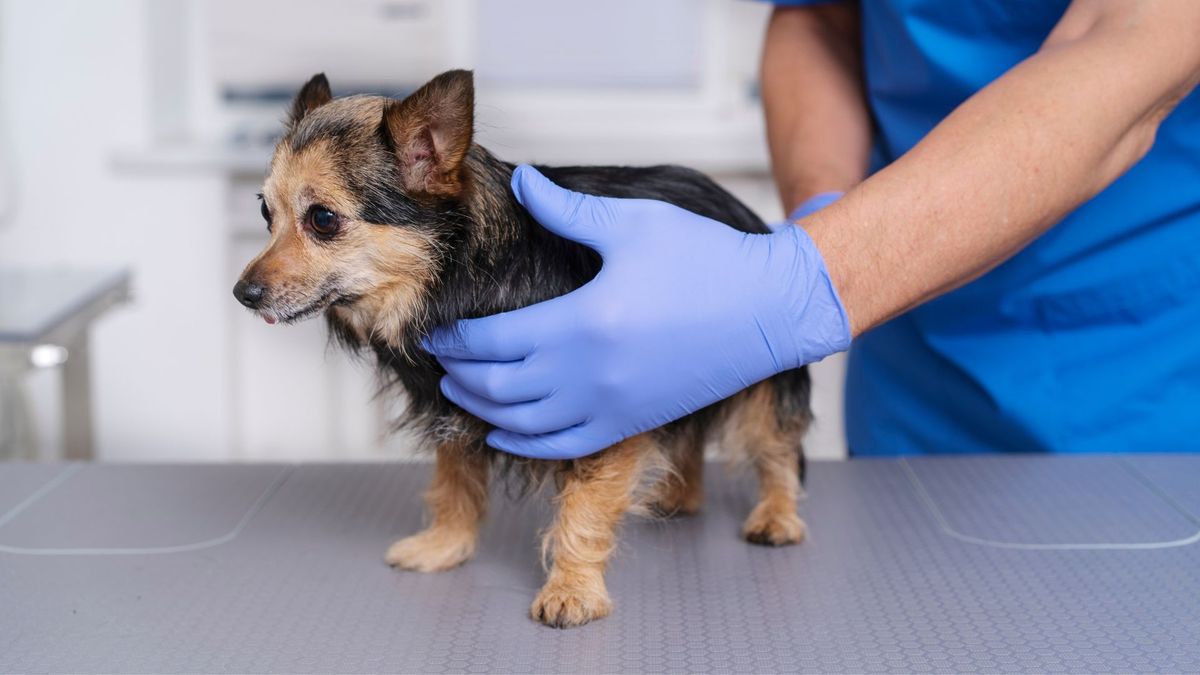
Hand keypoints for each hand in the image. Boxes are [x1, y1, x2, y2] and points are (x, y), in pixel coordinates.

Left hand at [424, 165, 850, 459]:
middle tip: (438, 359)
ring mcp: (610, 406)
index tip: (436, 329)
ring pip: (522, 423)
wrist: (769, 311)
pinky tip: (503, 432)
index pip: (493, 341)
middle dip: (459, 374)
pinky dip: (523, 443)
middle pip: (497, 386)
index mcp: (582, 322)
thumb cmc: (706, 261)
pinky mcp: (631, 423)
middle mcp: (589, 374)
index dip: (456, 338)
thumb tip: (523, 181)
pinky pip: (563, 446)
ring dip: (482, 410)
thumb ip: (568, 208)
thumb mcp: (633, 224)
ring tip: (460, 391)